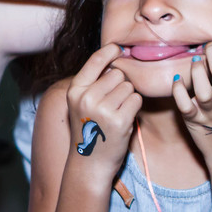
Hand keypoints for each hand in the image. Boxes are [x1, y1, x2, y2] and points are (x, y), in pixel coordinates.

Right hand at [66, 45, 142, 172]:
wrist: (90, 163)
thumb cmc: (90, 129)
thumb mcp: (82, 104)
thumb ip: (94, 82)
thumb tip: (115, 57)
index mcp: (75, 91)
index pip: (95, 61)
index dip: (109, 52)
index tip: (118, 48)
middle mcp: (86, 98)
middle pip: (117, 74)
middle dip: (120, 84)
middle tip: (113, 103)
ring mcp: (103, 109)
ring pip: (128, 86)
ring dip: (128, 97)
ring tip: (117, 112)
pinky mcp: (119, 120)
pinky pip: (136, 99)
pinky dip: (134, 107)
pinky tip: (125, 118)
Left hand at [172, 42, 211, 158]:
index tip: (209, 49)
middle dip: (208, 54)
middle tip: (203, 52)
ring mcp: (211, 112)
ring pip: (201, 86)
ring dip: (194, 70)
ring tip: (194, 66)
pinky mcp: (195, 121)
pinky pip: (183, 102)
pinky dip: (178, 88)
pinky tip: (178, 80)